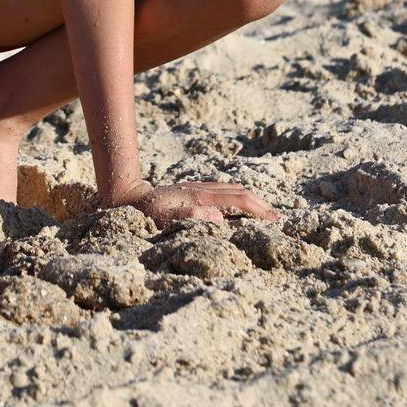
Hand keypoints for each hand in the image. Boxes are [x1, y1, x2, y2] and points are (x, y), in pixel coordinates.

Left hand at [108, 179, 280, 227]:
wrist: (129, 196)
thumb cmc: (147, 214)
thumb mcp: (166, 219)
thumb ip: (192, 216)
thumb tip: (220, 217)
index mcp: (200, 197)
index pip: (238, 200)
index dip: (258, 208)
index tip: (274, 219)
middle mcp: (202, 189)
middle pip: (240, 191)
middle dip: (260, 203)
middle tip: (277, 217)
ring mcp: (198, 187)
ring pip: (232, 188)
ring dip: (250, 198)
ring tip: (264, 211)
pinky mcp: (193, 188)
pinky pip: (222, 190)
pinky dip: (237, 196)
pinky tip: (239, 204)